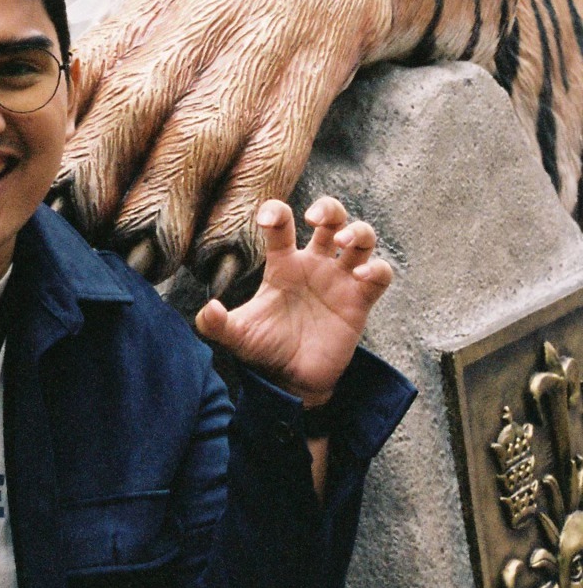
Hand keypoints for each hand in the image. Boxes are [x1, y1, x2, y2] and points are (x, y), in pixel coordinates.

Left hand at [52, 0, 389, 288]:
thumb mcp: (163, 1)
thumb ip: (114, 57)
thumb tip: (51, 127)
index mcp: (150, 6)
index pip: (91, 68)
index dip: (60, 130)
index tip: (34, 185)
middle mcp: (198, 27)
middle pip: (138, 102)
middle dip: (100, 175)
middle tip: (78, 239)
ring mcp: (256, 54)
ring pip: (200, 138)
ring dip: (166, 209)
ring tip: (139, 265)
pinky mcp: (310, 84)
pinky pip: (270, 159)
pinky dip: (240, 217)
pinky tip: (218, 264)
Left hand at [193, 198, 392, 406]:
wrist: (293, 380)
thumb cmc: (265, 349)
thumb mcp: (237, 335)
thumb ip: (216, 323)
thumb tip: (206, 309)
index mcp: (283, 263)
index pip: (282, 222)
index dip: (276, 211)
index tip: (268, 220)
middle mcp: (314, 264)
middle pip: (332, 216)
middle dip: (328, 207)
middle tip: (314, 218)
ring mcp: (339, 280)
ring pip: (361, 237)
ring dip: (357, 231)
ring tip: (342, 242)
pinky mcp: (360, 301)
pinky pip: (381, 274)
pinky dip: (377, 268)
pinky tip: (362, 275)